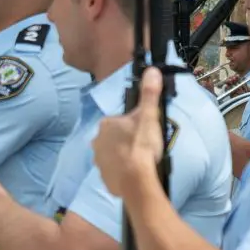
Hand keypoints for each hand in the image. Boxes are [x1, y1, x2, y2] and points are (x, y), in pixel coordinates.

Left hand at [93, 68, 166, 199]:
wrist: (136, 179)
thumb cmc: (141, 144)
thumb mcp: (149, 115)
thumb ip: (149, 93)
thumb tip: (151, 70)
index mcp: (106, 124)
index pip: (119, 121)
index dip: (132, 125)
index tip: (143, 131)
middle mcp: (97, 142)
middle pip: (114, 138)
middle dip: (126, 141)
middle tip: (144, 147)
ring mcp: (99, 161)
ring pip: (112, 155)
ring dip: (123, 157)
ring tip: (140, 161)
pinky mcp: (104, 179)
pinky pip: (113, 172)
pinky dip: (122, 173)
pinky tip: (134, 173)